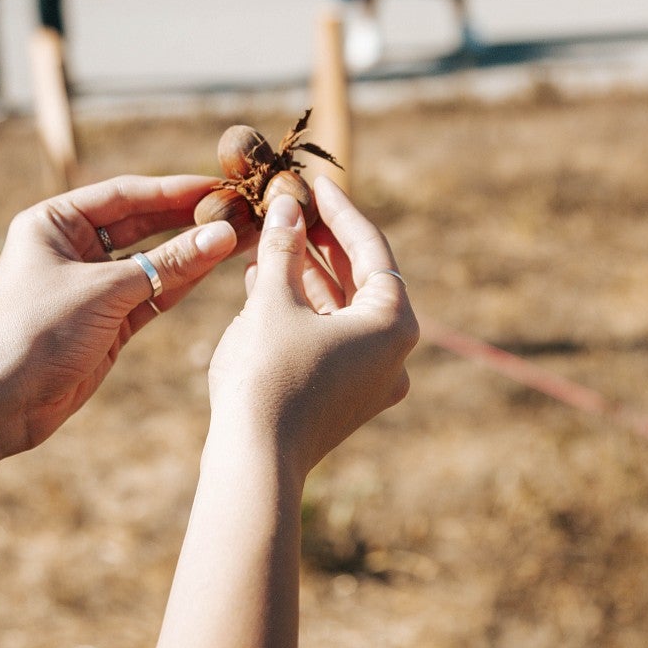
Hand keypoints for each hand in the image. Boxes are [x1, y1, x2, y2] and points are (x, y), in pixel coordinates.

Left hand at [0, 175, 238, 455]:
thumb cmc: (37, 332)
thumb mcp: (105, 290)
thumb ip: (168, 262)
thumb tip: (223, 234)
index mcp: (54, 222)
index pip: (124, 194)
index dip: (173, 189)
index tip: (217, 186)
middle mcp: (72, 247)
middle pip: (141, 223)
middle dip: (187, 218)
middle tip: (236, 209)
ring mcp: (91, 285)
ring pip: (151, 259)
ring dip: (190, 250)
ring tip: (237, 235)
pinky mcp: (107, 320)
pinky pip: (151, 292)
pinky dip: (180, 281)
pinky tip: (214, 265)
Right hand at [208, 177, 417, 477]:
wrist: (253, 463)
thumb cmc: (268, 376)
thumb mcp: (273, 301)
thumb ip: (284, 249)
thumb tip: (286, 207)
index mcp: (394, 323)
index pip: (370, 249)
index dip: (339, 211)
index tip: (315, 184)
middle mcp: (395, 352)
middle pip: (361, 279)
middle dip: (321, 243)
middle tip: (292, 208)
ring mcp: (372, 379)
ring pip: (341, 310)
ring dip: (307, 275)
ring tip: (272, 240)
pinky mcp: (346, 397)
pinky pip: (329, 338)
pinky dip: (303, 310)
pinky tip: (265, 284)